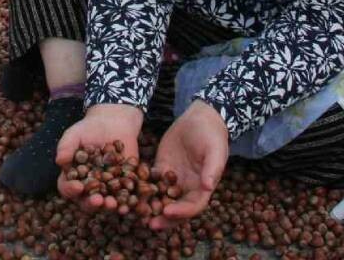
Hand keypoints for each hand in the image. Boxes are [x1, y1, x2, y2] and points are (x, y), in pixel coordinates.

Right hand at [56, 103, 142, 209]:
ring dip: (109, 206)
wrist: (112, 121)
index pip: (67, 188)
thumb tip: (60, 161)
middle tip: (97, 201)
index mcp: (73, 178)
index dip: (71, 190)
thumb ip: (66, 147)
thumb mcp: (74, 135)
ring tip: (113, 205)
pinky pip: (127, 196)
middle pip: (86, 201)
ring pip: (106, 202)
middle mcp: (88, 187)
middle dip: (92, 203)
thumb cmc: (88, 129)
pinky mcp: (125, 185)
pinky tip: (131, 202)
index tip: (78, 186)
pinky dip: (129, 201)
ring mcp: (107, 188)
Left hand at [149, 100, 228, 230]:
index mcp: (202, 187)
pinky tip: (128, 193)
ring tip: (136, 213)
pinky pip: (150, 182)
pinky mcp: (160, 168)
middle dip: (163, 218)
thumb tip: (208, 186)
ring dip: (150, 207)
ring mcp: (173, 179)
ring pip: (161, 198)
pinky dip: (141, 189)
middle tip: (149, 224)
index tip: (167, 212)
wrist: (199, 119)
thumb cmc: (211, 135)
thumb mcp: (215, 149)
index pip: (193, 206)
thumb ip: (212, 168)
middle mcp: (187, 187)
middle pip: (175, 208)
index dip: (181, 212)